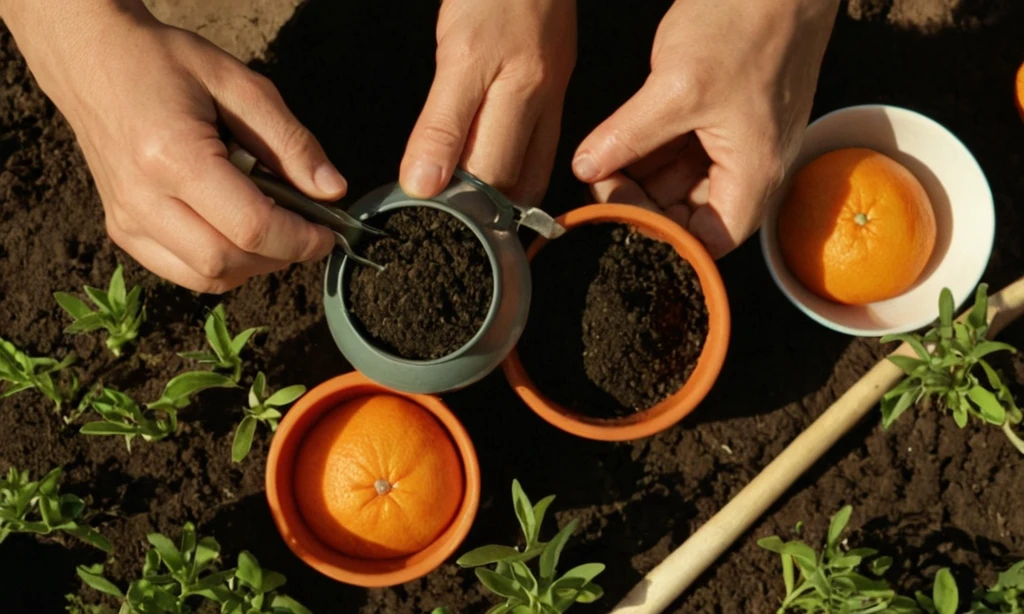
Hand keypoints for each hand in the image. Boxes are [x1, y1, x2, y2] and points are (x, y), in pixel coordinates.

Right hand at [3, 0, 343, 292]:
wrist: (92, 59)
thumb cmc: (165, 64)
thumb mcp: (240, 85)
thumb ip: (291, 141)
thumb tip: (332, 191)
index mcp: (172, 157)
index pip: (250, 227)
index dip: (300, 239)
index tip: (328, 233)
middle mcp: (141, 198)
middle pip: (226, 263)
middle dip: (279, 255)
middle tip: (305, 230)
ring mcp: (126, 220)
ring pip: (206, 278)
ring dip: (252, 264)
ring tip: (271, 227)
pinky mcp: (122, 231)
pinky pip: (183, 272)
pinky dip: (220, 264)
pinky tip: (235, 230)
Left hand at [399, 0, 576, 205]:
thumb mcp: (456, 54)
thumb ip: (441, 123)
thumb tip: (423, 184)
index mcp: (519, 91)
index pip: (488, 172)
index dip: (457, 203)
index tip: (422, 213)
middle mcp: (544, 101)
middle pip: (516, 180)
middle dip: (480, 209)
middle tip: (442, 223)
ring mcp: (555, 97)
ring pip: (533, 171)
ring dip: (503, 199)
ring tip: (468, 214)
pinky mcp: (555, 90)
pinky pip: (540, 149)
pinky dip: (517, 173)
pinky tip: (496, 181)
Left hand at [573, 0, 839, 257]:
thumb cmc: (748, 22)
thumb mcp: (674, 87)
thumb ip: (626, 136)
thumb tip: (586, 169)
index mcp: (755, 173)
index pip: (705, 241)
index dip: (659, 235)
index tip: (616, 210)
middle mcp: (756, 166)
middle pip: (692, 213)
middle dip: (644, 201)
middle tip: (600, 179)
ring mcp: (744, 140)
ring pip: (685, 180)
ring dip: (644, 174)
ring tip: (605, 156)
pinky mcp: (730, 117)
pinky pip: (688, 148)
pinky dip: (655, 148)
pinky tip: (622, 136)